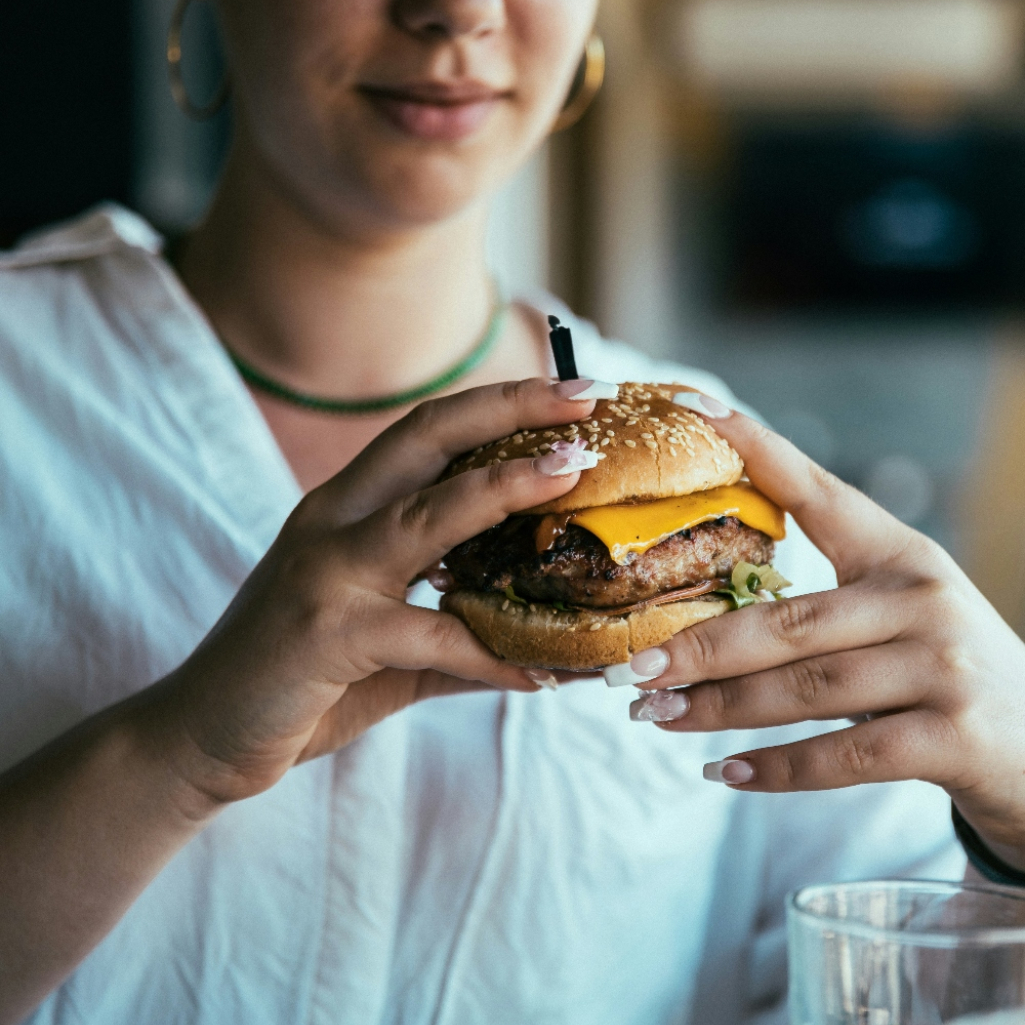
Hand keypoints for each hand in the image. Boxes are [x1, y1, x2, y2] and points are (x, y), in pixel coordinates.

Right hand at [151, 378, 607, 808]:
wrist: (203, 734)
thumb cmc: (301, 677)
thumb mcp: (388, 644)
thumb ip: (457, 632)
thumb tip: (545, 648)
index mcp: (346, 509)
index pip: (426, 434)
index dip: (496, 407)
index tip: (567, 394)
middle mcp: (332, 520)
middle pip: (425, 437)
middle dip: (506, 408)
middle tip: (582, 398)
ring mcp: (324, 571)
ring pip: (426, 513)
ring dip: (505, 489)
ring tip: (573, 474)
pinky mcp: (324, 632)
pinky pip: (428, 633)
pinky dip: (492, 653)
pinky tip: (544, 672)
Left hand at [615, 396, 1024, 860]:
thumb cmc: (945, 673)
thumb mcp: (898, 615)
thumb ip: (821, 609)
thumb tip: (700, 625)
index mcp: (900, 554)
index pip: (819, 491)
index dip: (755, 447)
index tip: (694, 407)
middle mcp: (923, 597)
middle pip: (788, 620)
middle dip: (698, 646)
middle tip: (631, 667)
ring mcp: (943, 667)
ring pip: (806, 688)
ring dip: (720, 709)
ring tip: (654, 717)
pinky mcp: (955, 738)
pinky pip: (846, 755)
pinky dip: (777, 768)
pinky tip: (723, 775)